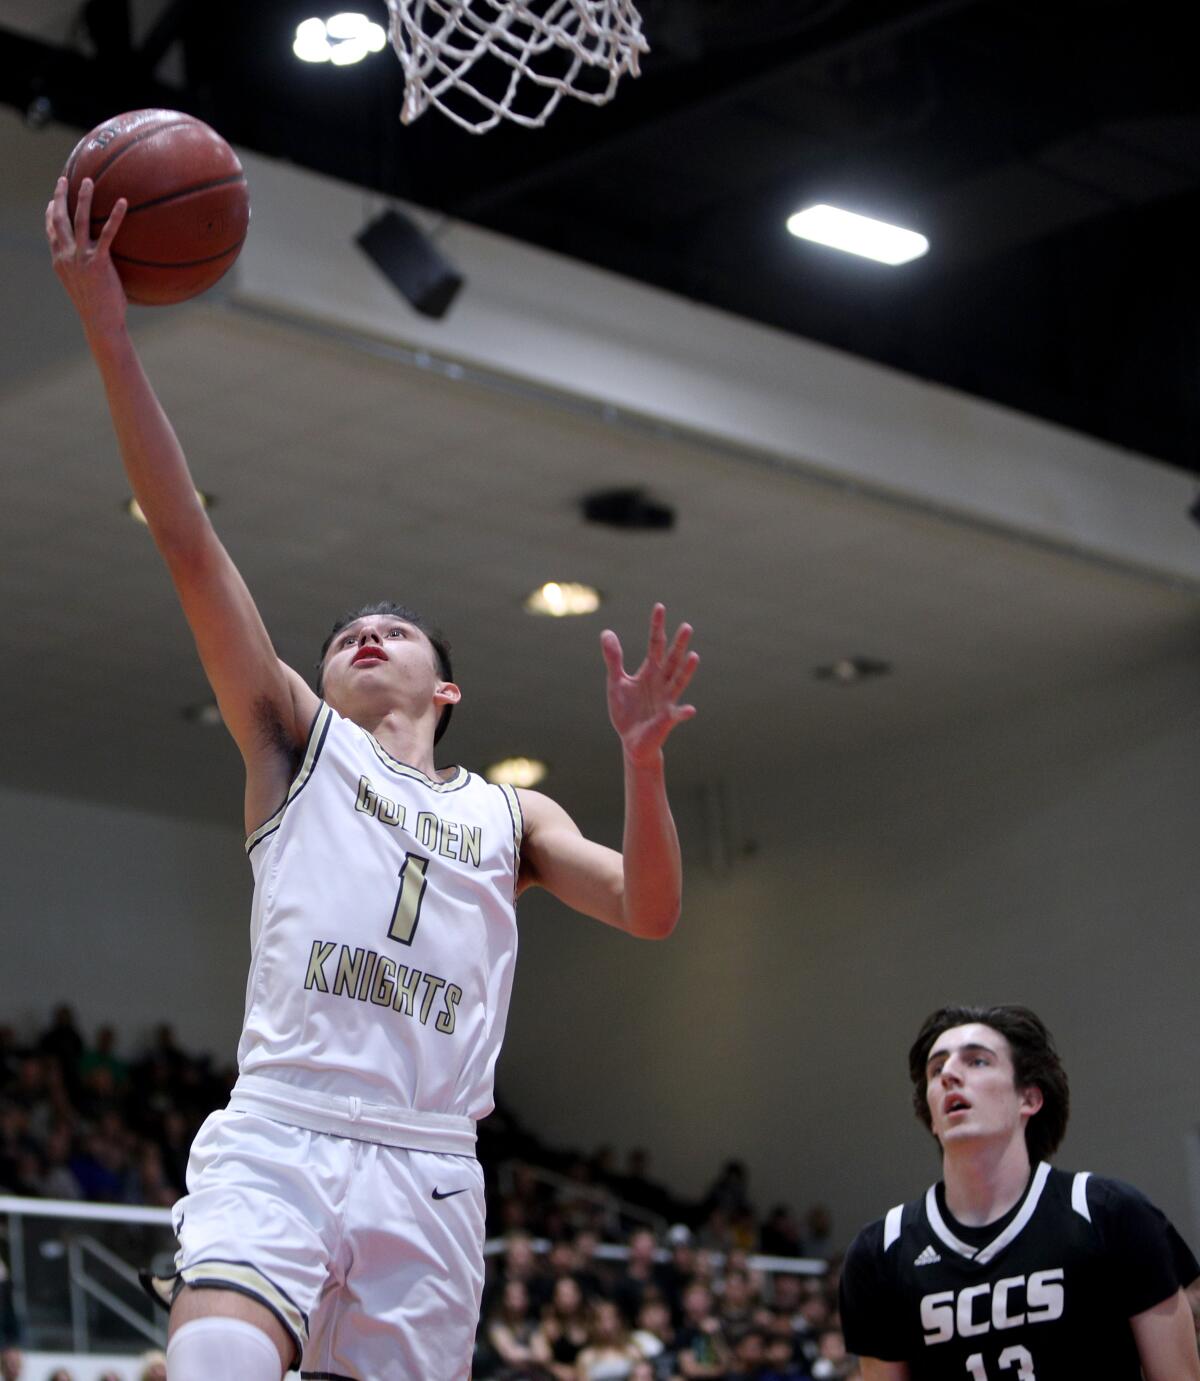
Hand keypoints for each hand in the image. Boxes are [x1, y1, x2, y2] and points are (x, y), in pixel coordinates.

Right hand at [45, 176, 128, 334]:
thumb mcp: (83, 285)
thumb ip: (83, 269)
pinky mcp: (99, 262)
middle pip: (58, 219)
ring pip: (79, 220)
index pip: (50, 231)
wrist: (100, 321)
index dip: (49, 213)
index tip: (52, 201)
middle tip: (63, 179)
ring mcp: (81, 258)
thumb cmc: (97, 306)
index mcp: (60, 260)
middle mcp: (66, 256)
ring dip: (83, 198)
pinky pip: (108, 233)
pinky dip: (115, 216)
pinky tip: (122, 203)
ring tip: (88, 181)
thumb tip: (95, 263)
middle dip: (59, 196)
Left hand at [601, 603, 697, 765]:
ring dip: (687, 671)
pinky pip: (675, 715)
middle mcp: (662, 682)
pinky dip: (682, 713)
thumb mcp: (616, 682)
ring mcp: (666, 700)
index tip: (660, 607)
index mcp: (650, 672)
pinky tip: (689, 709)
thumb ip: (614, 659)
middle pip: (671, 660)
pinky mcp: (665, 720)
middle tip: (687, 627)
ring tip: (694, 656)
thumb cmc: (627, 711)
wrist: (632, 741)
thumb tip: (606, 632)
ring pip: (678, 682)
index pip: (655, 644)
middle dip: (679, 645)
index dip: (657, 626)